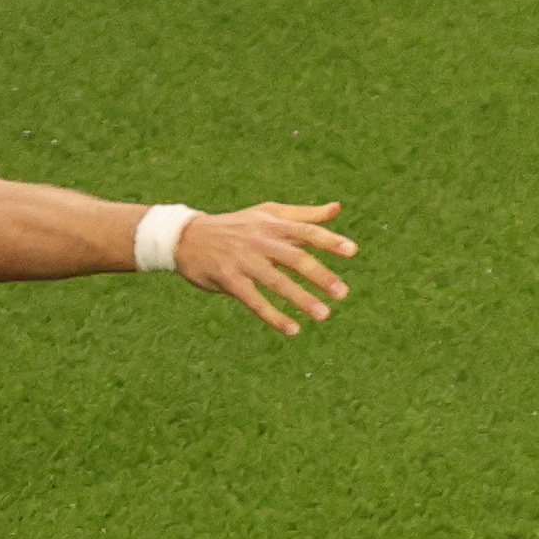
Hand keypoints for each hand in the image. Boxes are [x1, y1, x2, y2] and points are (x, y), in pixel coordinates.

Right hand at [173, 201, 355, 335]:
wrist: (186, 237)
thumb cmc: (236, 226)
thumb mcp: (266, 214)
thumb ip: (303, 215)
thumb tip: (337, 209)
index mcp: (271, 223)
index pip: (305, 230)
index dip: (329, 240)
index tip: (352, 251)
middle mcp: (259, 240)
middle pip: (294, 257)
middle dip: (320, 276)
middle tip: (343, 294)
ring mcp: (243, 260)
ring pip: (276, 281)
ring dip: (301, 299)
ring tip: (324, 315)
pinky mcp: (228, 279)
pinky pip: (254, 300)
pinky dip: (273, 315)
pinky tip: (293, 329)